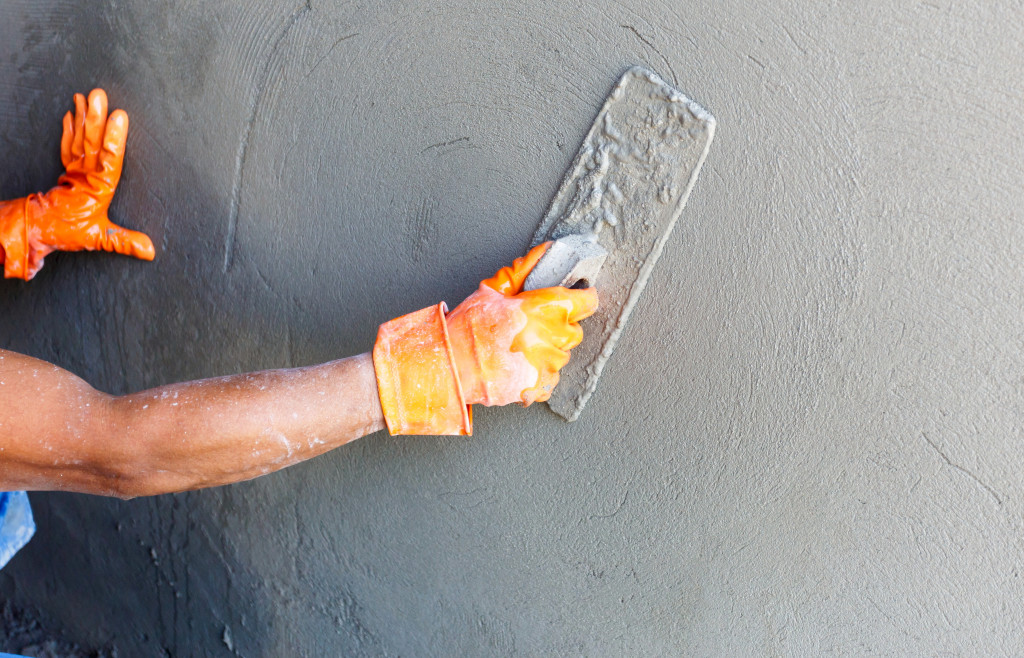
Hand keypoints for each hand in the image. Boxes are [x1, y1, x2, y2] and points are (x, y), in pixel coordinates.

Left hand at [0, 88, 153, 279]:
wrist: (36, 229)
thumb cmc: (68, 232)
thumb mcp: (98, 239)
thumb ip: (124, 242)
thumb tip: (150, 250)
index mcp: (97, 189)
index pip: (109, 160)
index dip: (114, 138)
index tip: (119, 117)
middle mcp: (85, 175)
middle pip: (91, 143)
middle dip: (96, 118)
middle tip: (99, 95)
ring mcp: (74, 170)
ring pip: (79, 139)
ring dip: (83, 117)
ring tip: (87, 96)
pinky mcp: (67, 169)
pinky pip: (68, 145)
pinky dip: (69, 128)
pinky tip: (71, 113)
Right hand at [372, 242, 598, 434]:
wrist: (449, 367)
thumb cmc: (467, 328)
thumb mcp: (493, 291)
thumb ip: (524, 271)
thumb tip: (546, 252)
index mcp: (544, 308)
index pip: (587, 301)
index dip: (581, 298)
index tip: (576, 298)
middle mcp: (551, 337)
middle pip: (575, 330)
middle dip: (558, 327)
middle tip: (531, 326)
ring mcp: (547, 365)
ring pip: (562, 355)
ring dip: (547, 350)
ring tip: (518, 348)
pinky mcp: (540, 387)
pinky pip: (550, 378)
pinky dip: (538, 373)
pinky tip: (516, 365)